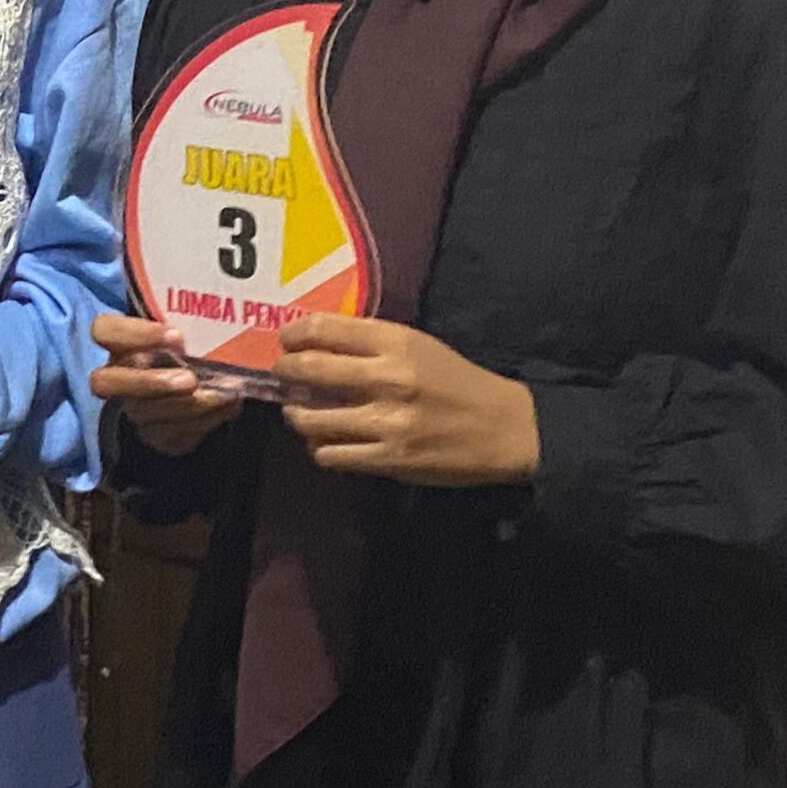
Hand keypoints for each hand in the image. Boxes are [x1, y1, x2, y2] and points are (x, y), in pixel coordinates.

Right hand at [88, 314, 242, 456]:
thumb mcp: (184, 331)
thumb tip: (220, 315)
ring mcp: (134, 410)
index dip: (137, 335)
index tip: (177, 336)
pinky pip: (175, 435)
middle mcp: (116, 378)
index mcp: (119, 343)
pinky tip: (227, 407)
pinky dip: (205, 421)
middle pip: (106, 383)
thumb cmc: (189, 348)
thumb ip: (189, 322)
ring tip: (224, 395)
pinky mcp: (157, 436)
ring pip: (149, 413)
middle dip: (150, 382)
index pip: (103, 330)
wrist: (196, 388)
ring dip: (190, 405)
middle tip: (190, 380)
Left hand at [275, 314, 538, 486]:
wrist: (503, 428)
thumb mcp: (417, 346)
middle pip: (308, 369)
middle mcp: (388, 378)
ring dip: (295, 415)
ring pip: (310, 419)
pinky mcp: (390, 459)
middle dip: (284, 371)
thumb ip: (369, 343)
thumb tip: (313, 342)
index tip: (286, 341)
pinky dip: (320, 448)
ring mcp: (387, 422)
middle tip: (283, 375)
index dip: (293, 334)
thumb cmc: (455, 381)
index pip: (324, 328)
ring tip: (300, 412)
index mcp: (396, 342)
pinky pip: (331, 455)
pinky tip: (326, 441)